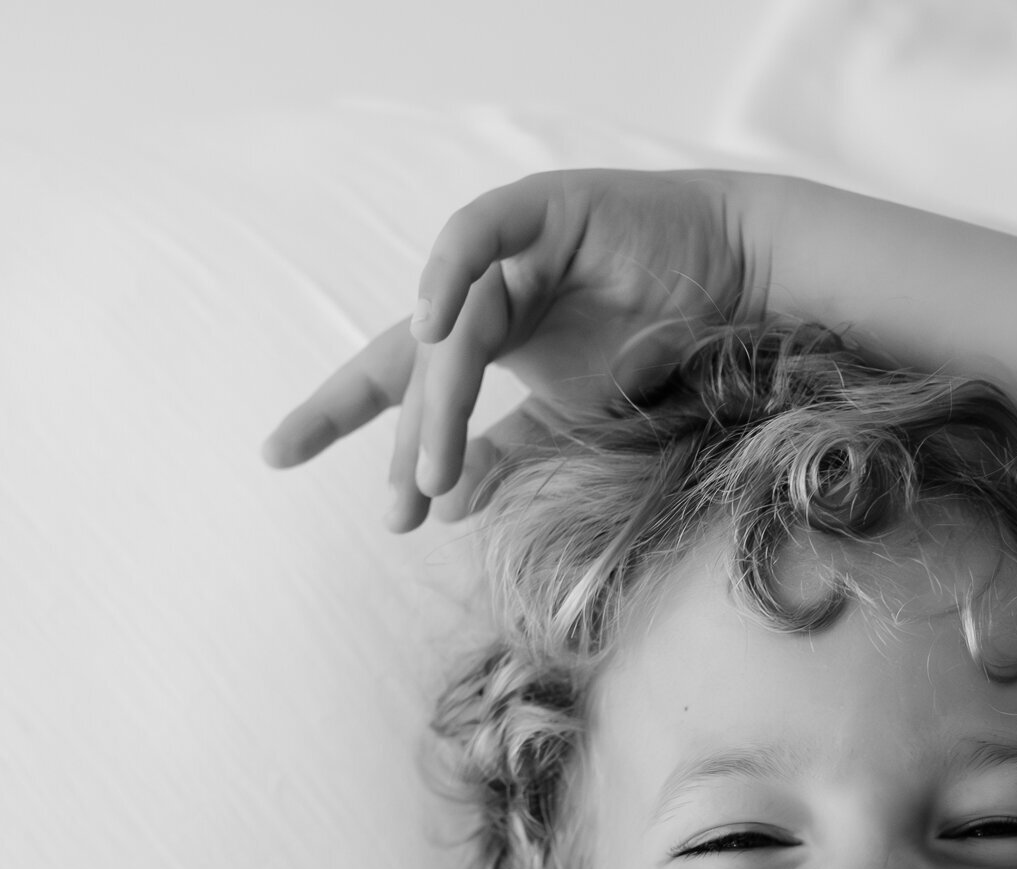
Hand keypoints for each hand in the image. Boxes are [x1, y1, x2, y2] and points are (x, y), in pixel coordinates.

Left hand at [262, 168, 762, 526]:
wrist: (742, 290)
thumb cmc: (664, 351)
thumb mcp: (574, 424)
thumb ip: (509, 456)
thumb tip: (447, 504)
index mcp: (485, 337)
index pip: (396, 379)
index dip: (338, 412)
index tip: (274, 455)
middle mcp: (484, 292)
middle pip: (416, 366)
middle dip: (401, 442)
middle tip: (396, 512)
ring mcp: (510, 249)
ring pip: (452, 331)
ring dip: (438, 408)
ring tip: (432, 476)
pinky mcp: (542, 209)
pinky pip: (477, 236)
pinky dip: (447, 273)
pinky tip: (429, 324)